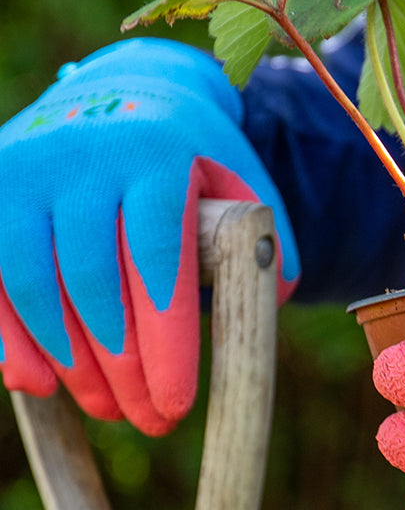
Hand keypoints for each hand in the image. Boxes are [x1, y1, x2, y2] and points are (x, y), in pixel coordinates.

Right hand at [0, 37, 298, 434]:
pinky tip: (38, 385)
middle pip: (96, 282)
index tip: (178, 402)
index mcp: (157, 154)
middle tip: (152, 420)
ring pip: (37, 285)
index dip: (167, 339)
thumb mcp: (241, 180)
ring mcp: (25, 170)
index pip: (159, 258)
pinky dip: (8, 336)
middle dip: (124, 366)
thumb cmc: (193, 157)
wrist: (127, 89)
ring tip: (110, 410)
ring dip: (71, 361)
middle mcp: (84, 156)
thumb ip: (264, 238)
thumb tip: (272, 299)